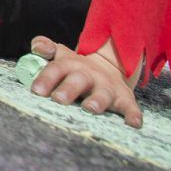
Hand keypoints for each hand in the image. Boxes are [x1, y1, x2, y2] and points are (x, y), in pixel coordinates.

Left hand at [27, 37, 142, 127]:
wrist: (105, 68)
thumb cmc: (73, 68)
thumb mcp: (59, 55)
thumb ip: (45, 48)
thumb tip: (37, 46)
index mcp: (69, 65)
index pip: (56, 69)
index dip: (46, 78)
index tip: (36, 91)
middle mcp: (88, 75)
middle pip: (78, 81)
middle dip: (69, 90)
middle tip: (58, 99)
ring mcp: (106, 87)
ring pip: (102, 94)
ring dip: (97, 101)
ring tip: (90, 109)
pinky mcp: (124, 98)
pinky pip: (130, 107)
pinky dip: (133, 115)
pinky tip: (133, 123)